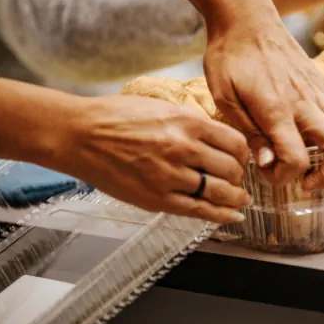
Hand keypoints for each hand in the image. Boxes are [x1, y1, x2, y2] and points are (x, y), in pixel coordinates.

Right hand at [62, 95, 251, 223]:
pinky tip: (232, 216)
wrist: (80, 134)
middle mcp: (183, 148)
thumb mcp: (162, 108)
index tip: (243, 158)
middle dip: (240, 177)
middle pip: (232, 168)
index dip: (244, 154)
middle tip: (239, 180)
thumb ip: (191, 124)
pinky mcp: (157, 198)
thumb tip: (217, 140)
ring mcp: (170, 175)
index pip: (235, 142)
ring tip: (240, 200)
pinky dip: (221, 216)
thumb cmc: (115, 117)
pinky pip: (199, 210)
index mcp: (186, 122)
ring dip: (236, 198)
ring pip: (220, 192)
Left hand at [203, 15, 323, 193]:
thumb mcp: (224, 95)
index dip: (283, 178)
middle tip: (308, 189)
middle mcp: (305, 101)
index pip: (294, 158)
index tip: (268, 175)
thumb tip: (267, 164)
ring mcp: (319, 92)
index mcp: (277, 107)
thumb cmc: (229, 56)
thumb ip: (247, 131)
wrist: (246, 17)